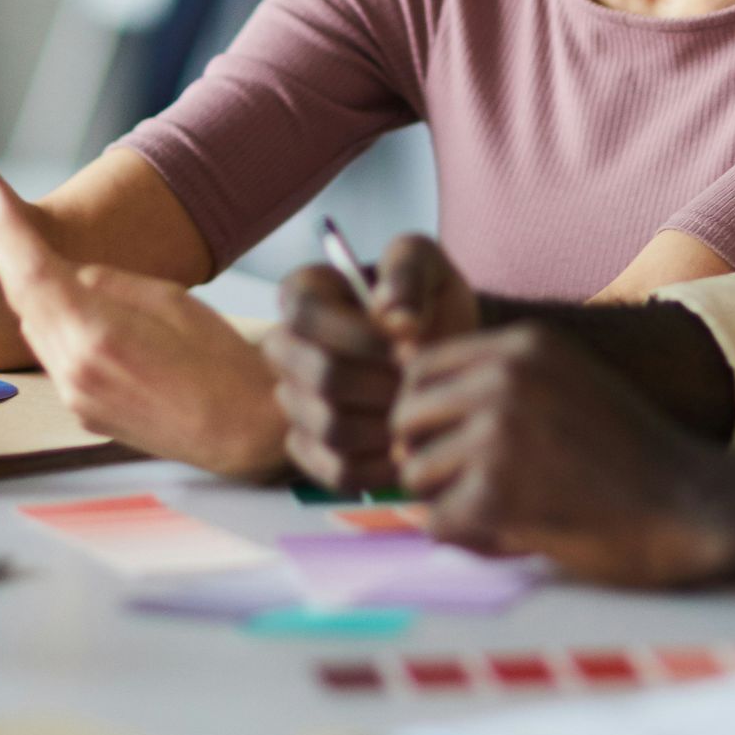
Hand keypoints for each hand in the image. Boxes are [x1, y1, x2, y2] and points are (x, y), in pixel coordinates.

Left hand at [0, 179, 284, 480]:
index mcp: (96, 335)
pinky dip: (50, 320)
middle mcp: (74, 371)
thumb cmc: (224, 363)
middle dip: (2, 250)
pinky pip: (55, 355)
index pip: (29, 271)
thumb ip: (109, 284)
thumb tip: (72, 276)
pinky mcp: (85, 412)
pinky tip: (58, 298)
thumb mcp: (171, 301)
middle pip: (21, 299)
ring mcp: (76, 397)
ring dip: (24, 285)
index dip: (2, 229)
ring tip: (11, 242)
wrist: (248, 433)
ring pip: (34, 327)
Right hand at [265, 232, 478, 492]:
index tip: (410, 346)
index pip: (306, 317)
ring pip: (329, 427)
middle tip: (420, 384)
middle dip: (381, 384)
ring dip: (386, 424)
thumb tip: (392, 314)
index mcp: (303, 293)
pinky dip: (380, 465)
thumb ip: (406, 272)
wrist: (448, 348)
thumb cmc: (430, 299)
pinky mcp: (314, 449)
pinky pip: (336, 471)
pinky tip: (408, 445)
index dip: (361, 337)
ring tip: (419, 409)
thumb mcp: (427, 264)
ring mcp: (295, 403)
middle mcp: (286, 348)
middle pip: (319, 378)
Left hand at [392, 322, 731, 587]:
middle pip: (406, 418)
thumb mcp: (568, 382)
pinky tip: (514, 536)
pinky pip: (438, 523)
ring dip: (447, 501)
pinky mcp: (497, 493)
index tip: (449, 444)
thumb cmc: (630, 454)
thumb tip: (410, 413)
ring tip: (501, 512)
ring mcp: (498, 434)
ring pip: (415, 474)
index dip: (424, 412)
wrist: (692, 505)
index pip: (419, 368)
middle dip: (426, 457)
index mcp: (522, 345)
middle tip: (468, 487)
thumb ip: (501, 382)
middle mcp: (504, 379)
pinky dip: (467, 539)